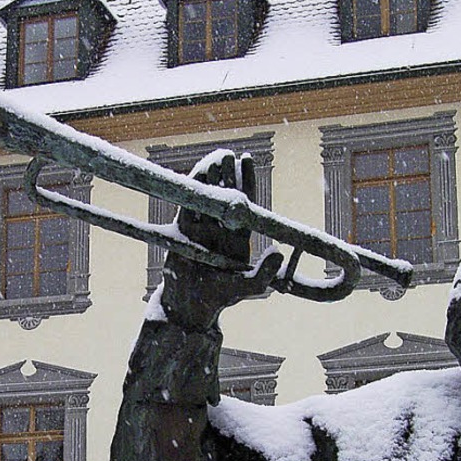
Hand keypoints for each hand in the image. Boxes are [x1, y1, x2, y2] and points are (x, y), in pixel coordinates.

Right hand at [161, 151, 282, 330]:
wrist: (190, 306)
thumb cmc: (220, 298)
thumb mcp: (248, 287)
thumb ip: (265, 272)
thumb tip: (278, 251)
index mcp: (238, 238)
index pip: (245, 203)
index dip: (246, 180)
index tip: (246, 158)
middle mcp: (221, 230)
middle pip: (225, 195)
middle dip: (226, 173)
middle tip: (227, 153)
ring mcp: (201, 230)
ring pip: (206, 197)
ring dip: (209, 178)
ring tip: (212, 157)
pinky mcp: (182, 232)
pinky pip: (187, 206)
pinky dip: (190, 191)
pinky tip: (194, 174)